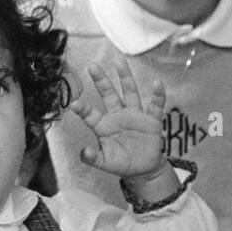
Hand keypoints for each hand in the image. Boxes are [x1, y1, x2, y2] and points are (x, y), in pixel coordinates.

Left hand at [71, 59, 165, 178]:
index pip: (91, 115)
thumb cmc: (121, 163)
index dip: (83, 109)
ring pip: (130, 92)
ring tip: (119, 61)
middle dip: (101, 80)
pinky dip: (157, 95)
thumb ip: (94, 158)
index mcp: (104, 126)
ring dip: (125, 77)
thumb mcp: (105, 162)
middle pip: (108, 94)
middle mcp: (118, 116)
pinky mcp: (151, 120)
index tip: (74, 103)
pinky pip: (155, 105)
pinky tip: (157, 83)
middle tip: (92, 66)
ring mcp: (135, 115)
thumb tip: (84, 152)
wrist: (142, 169)